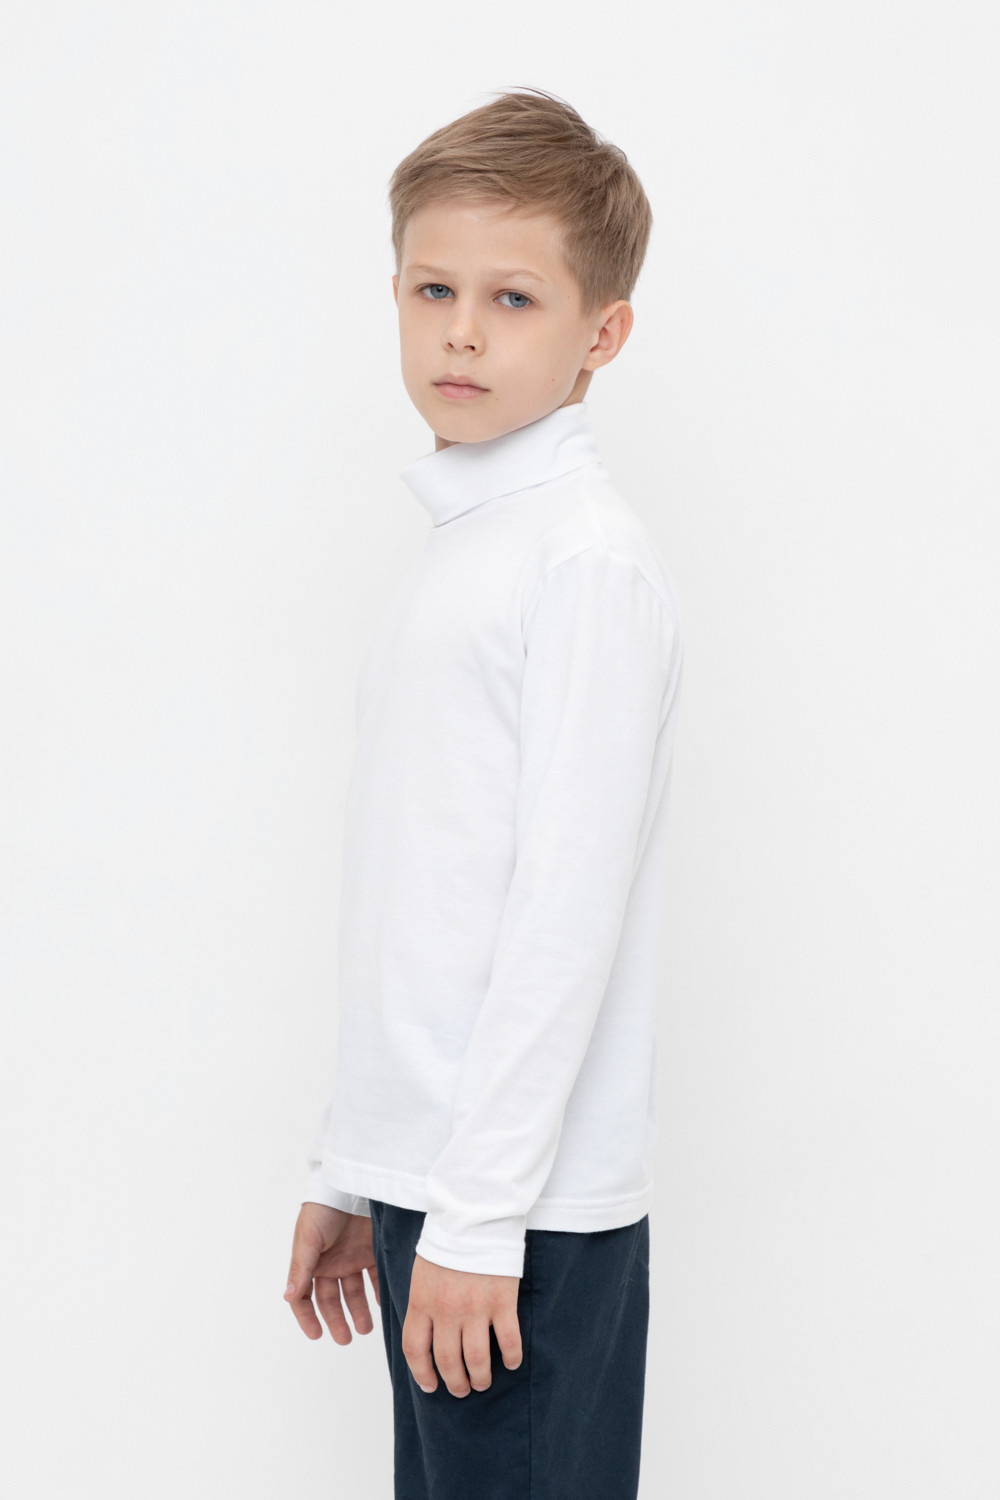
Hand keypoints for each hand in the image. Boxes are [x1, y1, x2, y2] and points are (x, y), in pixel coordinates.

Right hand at [284, 1202, 379, 1343]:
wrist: (352, 1183)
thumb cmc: (324, 1207)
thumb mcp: (309, 1237)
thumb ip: (301, 1268)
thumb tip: (287, 1296)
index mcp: (310, 1262)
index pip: (304, 1296)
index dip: (307, 1317)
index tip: (316, 1335)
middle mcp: (330, 1263)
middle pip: (330, 1299)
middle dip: (337, 1321)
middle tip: (345, 1339)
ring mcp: (350, 1258)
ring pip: (354, 1293)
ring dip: (358, 1312)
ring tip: (366, 1330)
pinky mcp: (370, 1250)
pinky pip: (375, 1277)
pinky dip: (379, 1292)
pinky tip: (384, 1305)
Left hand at [402, 1253, 521, 1396]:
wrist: (475, 1213)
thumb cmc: (448, 1240)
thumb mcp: (423, 1271)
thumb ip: (422, 1301)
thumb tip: (425, 1331)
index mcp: (421, 1300)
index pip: (415, 1349)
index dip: (422, 1374)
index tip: (430, 1386)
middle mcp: (446, 1310)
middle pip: (447, 1360)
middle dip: (454, 1382)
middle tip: (461, 1389)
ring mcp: (475, 1307)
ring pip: (476, 1359)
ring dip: (480, 1377)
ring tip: (482, 1382)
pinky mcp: (502, 1301)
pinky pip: (508, 1341)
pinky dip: (510, 1357)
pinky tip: (510, 1363)